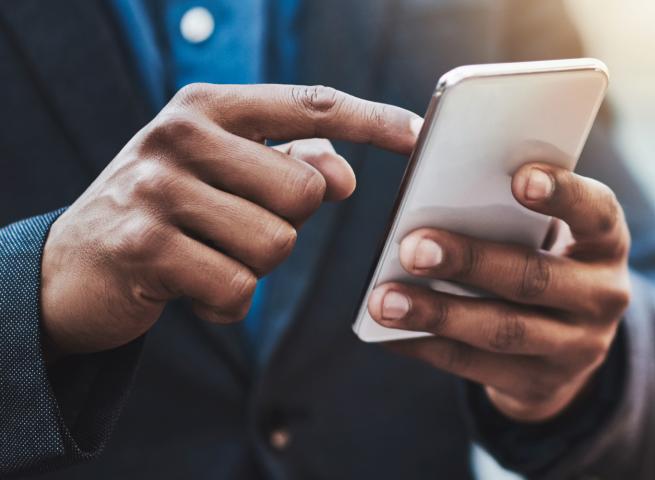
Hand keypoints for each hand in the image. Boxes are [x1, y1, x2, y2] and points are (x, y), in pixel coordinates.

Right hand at [41, 84, 419, 357]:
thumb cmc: (165, 211)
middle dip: (285, 224)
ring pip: (275, 245)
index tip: (419, 136)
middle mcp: (180, 135)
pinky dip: (226, 303)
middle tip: (234, 228)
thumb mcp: (219, 172)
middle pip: (303, 190)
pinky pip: (237, 290)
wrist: (71, 264)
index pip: (309, 104)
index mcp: (207, 106)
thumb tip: (343, 174)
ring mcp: (156, 188)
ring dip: (253, 267)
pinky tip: (189, 287)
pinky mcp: (143, 247)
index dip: (372, 120)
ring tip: (207, 255)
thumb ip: (286, 163)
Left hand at [368, 154, 630, 421]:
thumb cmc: (541, 261)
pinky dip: (427, 347)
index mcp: (606, 243)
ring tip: (384, 301)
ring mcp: (576, 348)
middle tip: (413, 247)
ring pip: (502, 330)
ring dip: (438, 314)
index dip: (562, 195)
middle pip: (534, 278)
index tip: (519, 178)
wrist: (567, 346)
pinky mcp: (539, 384)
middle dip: (470, 262)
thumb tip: (431, 181)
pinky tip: (388, 333)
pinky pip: (475, 367)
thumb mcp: (546, 235)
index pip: (596, 213)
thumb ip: (507, 211)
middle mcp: (602, 296)